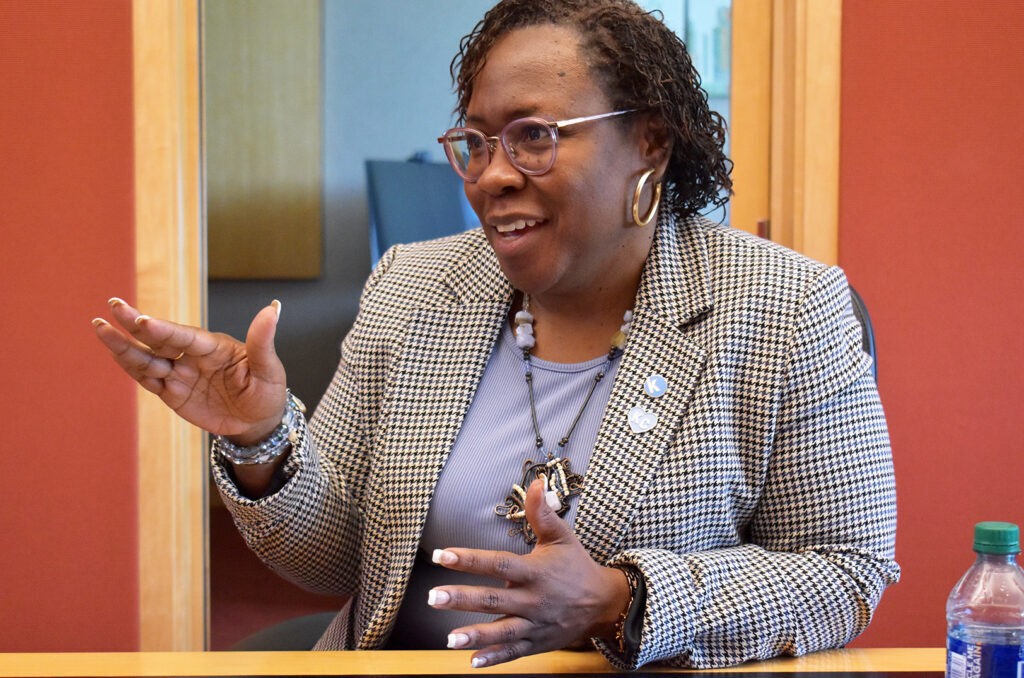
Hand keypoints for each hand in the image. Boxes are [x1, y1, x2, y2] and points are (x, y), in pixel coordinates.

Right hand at [92, 297, 287, 444]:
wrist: (258, 421)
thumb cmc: (267, 391)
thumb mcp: (269, 370)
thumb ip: (263, 341)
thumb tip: (273, 308)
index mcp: (215, 347)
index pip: (186, 337)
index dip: (165, 330)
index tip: (144, 321)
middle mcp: (193, 356)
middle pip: (160, 340)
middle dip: (136, 325)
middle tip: (114, 307)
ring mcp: (180, 373)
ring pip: (147, 359)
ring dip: (124, 346)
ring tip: (100, 328)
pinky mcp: (172, 393)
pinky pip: (147, 380)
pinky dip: (130, 367)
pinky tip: (113, 353)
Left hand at [428, 479, 630, 667]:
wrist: (602, 603)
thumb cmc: (576, 566)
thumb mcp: (562, 536)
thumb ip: (542, 513)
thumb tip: (535, 482)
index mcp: (535, 572)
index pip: (498, 564)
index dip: (470, 559)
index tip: (443, 555)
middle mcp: (534, 600)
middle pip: (494, 599)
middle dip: (462, 599)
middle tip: (432, 597)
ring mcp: (535, 625)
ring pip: (502, 631)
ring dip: (475, 636)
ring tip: (448, 639)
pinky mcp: (537, 643)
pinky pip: (514, 653)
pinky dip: (495, 658)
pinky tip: (473, 661)